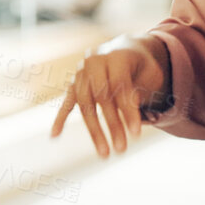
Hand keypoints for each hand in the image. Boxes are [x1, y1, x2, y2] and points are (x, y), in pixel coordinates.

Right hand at [50, 35, 169, 158]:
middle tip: (121, 150)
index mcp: (116, 55)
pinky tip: (54, 136)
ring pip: (84, 103)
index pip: (119, 85)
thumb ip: (139, 91)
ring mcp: (81, 72)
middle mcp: (94, 61)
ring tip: (104, 154)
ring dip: (94, 130)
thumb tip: (129, 115)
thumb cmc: (143, 68)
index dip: (128, 110)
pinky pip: (66, 102)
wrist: (127, 50)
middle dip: (112, 124)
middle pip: (101, 96)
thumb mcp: (150, 76)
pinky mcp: (73, 83)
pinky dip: (60, 119)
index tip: (136, 135)